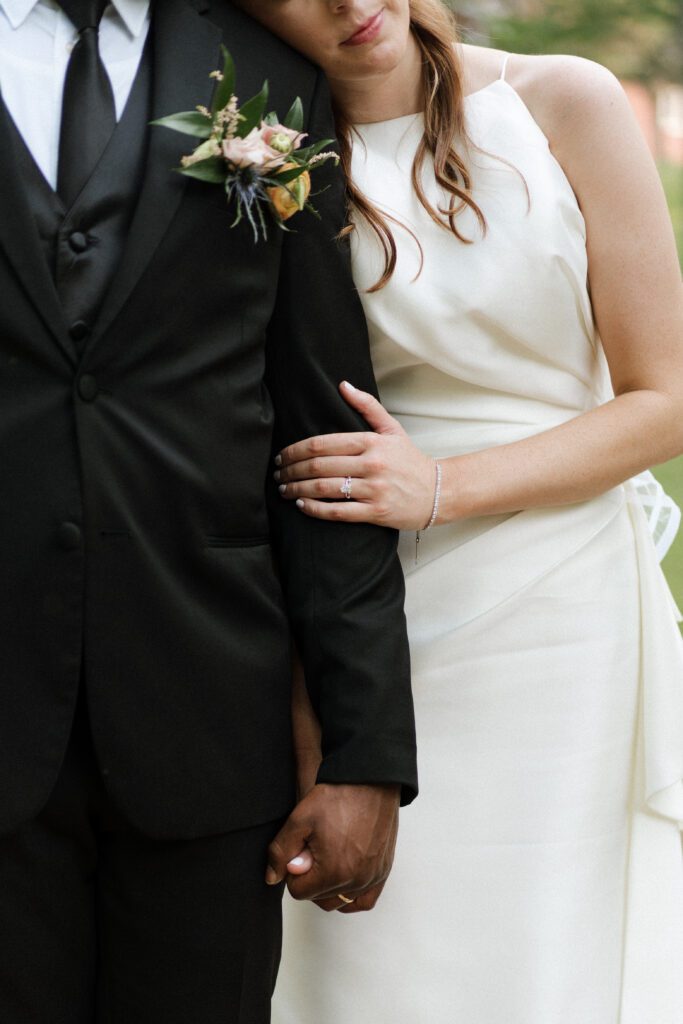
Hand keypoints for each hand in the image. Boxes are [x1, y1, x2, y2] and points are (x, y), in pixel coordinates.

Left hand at [265, 782, 399, 913]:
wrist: (370, 780)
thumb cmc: (338, 796)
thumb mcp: (299, 819)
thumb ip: (281, 851)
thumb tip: (273, 877)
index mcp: (334, 872)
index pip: (299, 892)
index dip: (293, 871)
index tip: (301, 850)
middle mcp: (356, 881)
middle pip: (319, 899)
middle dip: (311, 879)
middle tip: (314, 851)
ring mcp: (373, 877)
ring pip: (340, 902)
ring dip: (329, 888)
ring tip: (326, 861)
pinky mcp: (383, 871)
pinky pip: (364, 900)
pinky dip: (352, 896)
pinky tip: (343, 880)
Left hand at [275, 382, 436, 529]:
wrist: (439, 491)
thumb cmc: (410, 461)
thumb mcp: (392, 429)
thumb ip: (367, 406)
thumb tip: (343, 384)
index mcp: (371, 442)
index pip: (322, 443)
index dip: (295, 450)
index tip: (281, 456)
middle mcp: (372, 464)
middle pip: (319, 466)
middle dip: (292, 471)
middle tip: (277, 474)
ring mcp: (374, 489)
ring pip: (325, 489)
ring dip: (298, 490)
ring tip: (284, 490)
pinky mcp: (376, 512)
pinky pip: (338, 512)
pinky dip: (315, 509)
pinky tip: (302, 505)